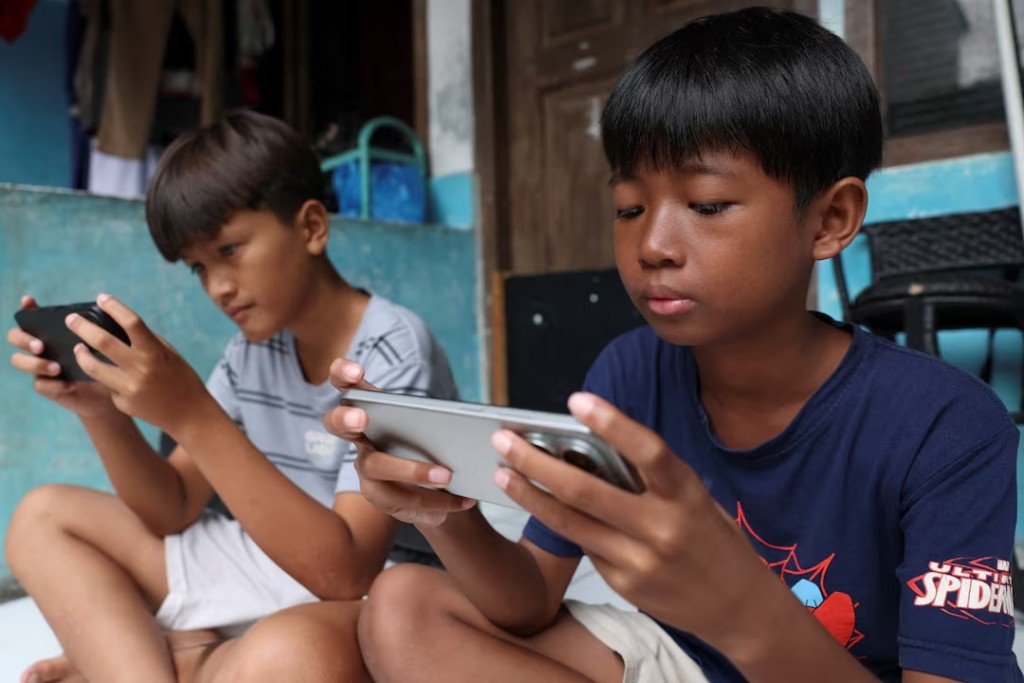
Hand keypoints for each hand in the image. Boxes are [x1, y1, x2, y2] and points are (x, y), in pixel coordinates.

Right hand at [7, 295, 115, 417]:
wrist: (112, 388)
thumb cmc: (106, 360)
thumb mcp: (105, 342)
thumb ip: (98, 328)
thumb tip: (104, 307)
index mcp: (51, 332)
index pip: (29, 316)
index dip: (26, 309)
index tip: (29, 300)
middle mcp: (41, 347)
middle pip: (15, 337)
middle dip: (23, 339)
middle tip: (40, 346)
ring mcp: (40, 366)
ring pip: (19, 361)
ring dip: (35, 364)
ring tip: (56, 368)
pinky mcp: (48, 386)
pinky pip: (40, 385)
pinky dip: (54, 384)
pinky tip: (70, 384)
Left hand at [69, 294, 210, 434]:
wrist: (190, 414)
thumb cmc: (181, 379)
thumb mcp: (169, 355)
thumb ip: (146, 341)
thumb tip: (118, 326)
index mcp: (155, 352)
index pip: (131, 322)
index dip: (114, 307)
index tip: (101, 298)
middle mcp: (140, 369)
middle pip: (102, 342)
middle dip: (82, 327)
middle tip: (71, 320)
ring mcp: (129, 388)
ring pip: (92, 366)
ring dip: (81, 354)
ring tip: (78, 348)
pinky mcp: (122, 403)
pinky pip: (108, 386)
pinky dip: (110, 379)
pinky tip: (119, 381)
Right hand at [324, 358, 475, 526]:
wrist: (445, 486)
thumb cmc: (435, 441)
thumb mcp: (438, 423)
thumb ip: (443, 415)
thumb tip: (479, 419)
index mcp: (372, 407)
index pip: (347, 384)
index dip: (343, 374)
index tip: (356, 371)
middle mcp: (360, 436)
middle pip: (338, 424)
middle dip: (346, 419)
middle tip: (363, 418)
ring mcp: (366, 467)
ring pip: (376, 467)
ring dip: (413, 470)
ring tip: (448, 476)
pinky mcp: (379, 496)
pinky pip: (401, 499)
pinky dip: (437, 501)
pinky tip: (464, 500)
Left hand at [492, 392, 776, 645]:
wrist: (739, 607)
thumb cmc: (712, 538)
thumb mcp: (695, 500)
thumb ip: (650, 479)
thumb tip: (591, 449)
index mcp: (686, 495)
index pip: (648, 451)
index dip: (612, 422)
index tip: (575, 399)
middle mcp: (662, 528)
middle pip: (586, 490)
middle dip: (537, 462)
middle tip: (504, 439)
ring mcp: (640, 560)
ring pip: (570, 522)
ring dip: (530, 495)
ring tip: (502, 472)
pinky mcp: (624, 584)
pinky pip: (584, 546)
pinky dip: (561, 522)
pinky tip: (540, 505)